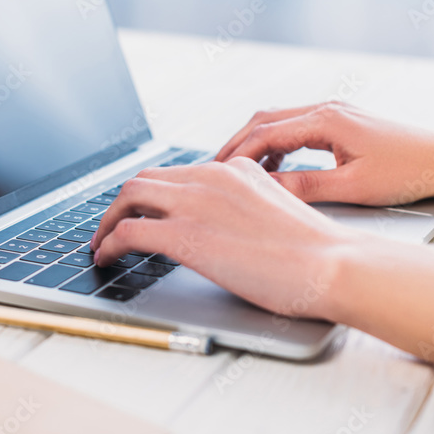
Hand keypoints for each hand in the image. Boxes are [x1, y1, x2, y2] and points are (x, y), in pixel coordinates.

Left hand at [90, 157, 352, 318]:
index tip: (143, 211)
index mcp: (235, 169)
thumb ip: (246, 206)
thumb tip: (225, 226)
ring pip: (129, 196)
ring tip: (101, 243)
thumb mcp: (277, 210)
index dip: (153, 194)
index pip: (179, 173)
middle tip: (112, 225)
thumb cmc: (316, 252)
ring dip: (108, 219)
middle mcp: (211, 177)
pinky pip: (128, 231)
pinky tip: (106, 257)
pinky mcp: (184, 235)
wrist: (331, 264)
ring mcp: (195, 203)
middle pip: (146, 178)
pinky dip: (109, 242)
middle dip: (122, 203)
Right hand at [214, 102, 433, 204]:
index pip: (265, 134)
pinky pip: (296, 128)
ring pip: (278, 122)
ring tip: (239, 173)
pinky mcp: (340, 122)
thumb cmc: (406, 172)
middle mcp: (326, 109)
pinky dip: (277, 145)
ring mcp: (333, 112)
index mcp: (325, 120)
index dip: (237, 155)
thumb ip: (306, 187)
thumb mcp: (352, 187)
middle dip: (237, 144)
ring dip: (256, 144)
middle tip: (214, 171)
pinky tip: (275, 169)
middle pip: (264, 120)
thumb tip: (267, 190)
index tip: (217, 175)